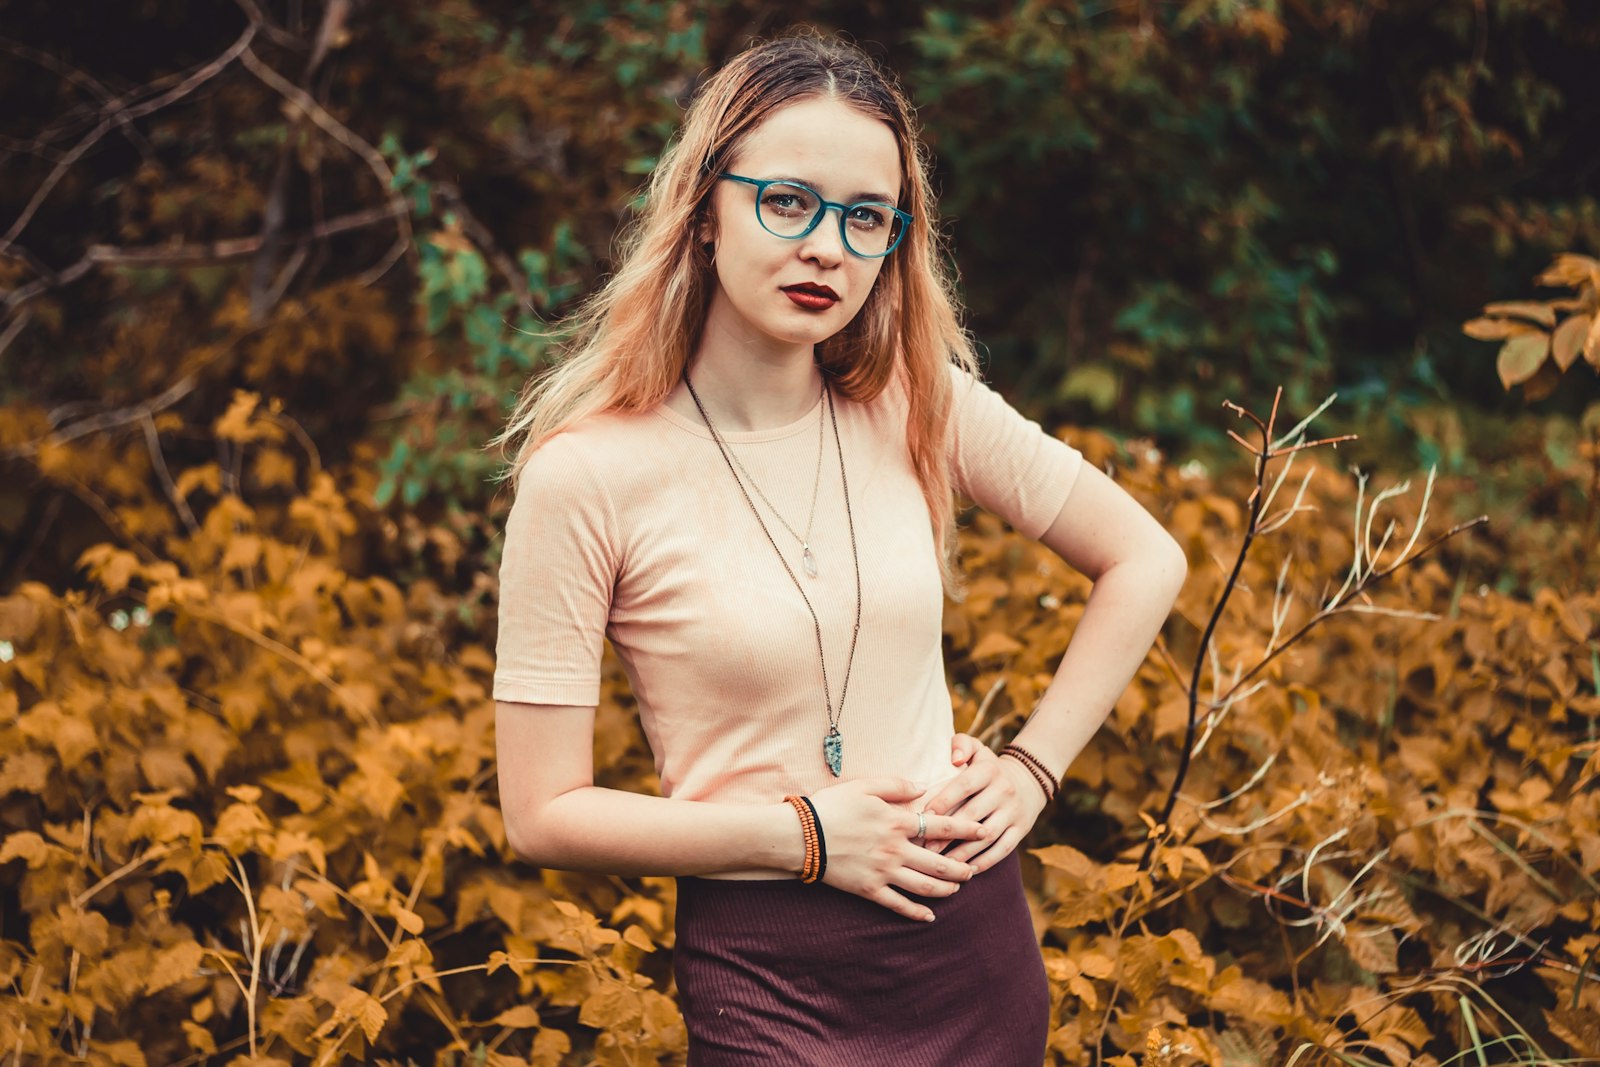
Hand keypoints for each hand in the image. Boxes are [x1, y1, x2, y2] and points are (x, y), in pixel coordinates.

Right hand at [805, 776, 989, 921]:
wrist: (801, 835)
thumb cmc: (832, 806)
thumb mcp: (864, 785)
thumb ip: (896, 785)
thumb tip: (922, 787)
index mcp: (897, 822)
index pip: (942, 825)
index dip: (966, 828)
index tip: (984, 830)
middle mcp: (896, 850)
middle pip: (939, 862)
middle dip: (961, 867)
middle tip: (974, 869)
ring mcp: (884, 873)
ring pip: (925, 886)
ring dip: (945, 889)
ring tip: (957, 889)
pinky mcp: (870, 890)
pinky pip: (899, 905)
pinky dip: (917, 913)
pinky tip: (930, 917)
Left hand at [919, 734, 1046, 871]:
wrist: (1027, 780)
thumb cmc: (988, 767)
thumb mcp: (977, 748)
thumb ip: (961, 744)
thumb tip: (954, 759)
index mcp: (988, 770)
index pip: (963, 786)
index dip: (943, 801)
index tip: (924, 817)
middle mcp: (1003, 791)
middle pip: (973, 815)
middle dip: (948, 833)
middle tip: (926, 847)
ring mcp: (1013, 812)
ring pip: (987, 836)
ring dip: (964, 852)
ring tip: (943, 864)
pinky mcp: (1021, 830)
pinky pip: (1002, 849)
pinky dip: (985, 862)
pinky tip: (966, 870)